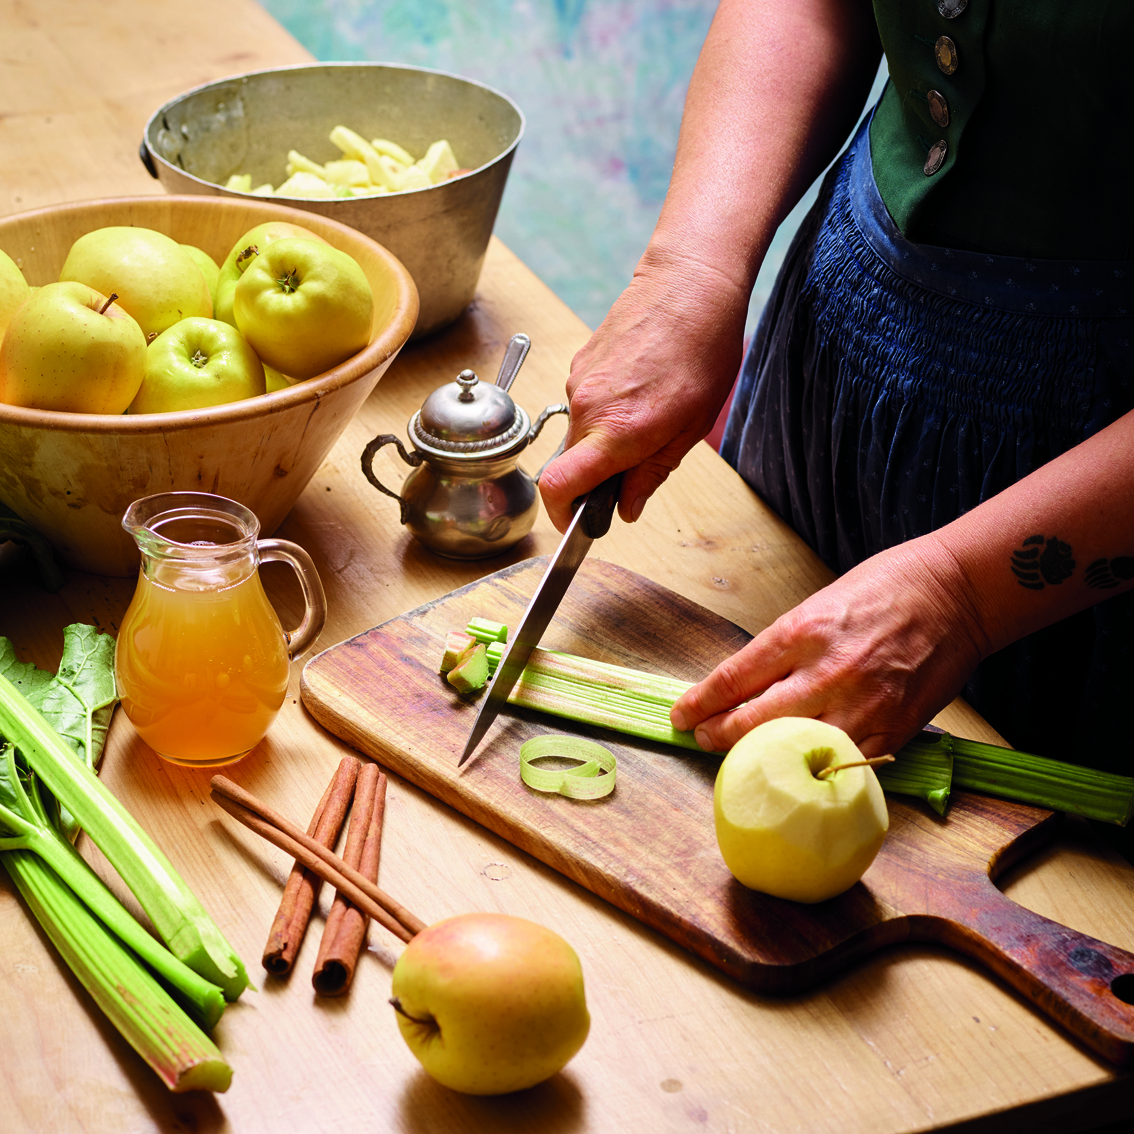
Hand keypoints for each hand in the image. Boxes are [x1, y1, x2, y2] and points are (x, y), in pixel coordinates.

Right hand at [537, 249, 748, 532]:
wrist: (690, 282)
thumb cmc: (702, 350)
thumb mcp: (690, 427)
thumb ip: (652, 472)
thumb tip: (628, 508)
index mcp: (617, 431)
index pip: (558, 485)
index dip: (560, 514)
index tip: (574, 522)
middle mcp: (588, 408)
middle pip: (570, 463)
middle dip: (595, 475)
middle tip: (637, 464)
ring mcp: (579, 383)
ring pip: (579, 432)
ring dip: (604, 438)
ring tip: (649, 412)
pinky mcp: (580, 363)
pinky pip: (584, 403)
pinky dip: (605, 409)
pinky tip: (640, 388)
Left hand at [670, 533, 990, 758]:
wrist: (956, 593)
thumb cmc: (884, 588)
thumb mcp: (817, 606)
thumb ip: (783, 648)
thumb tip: (745, 686)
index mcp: (801, 632)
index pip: (733, 679)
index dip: (700, 703)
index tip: (682, 715)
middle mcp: (826, 672)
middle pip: (753, 721)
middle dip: (718, 734)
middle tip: (704, 738)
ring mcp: (861, 706)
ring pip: (792, 749)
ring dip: (759, 757)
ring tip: (740, 757)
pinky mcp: (891, 730)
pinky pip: (840, 761)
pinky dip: (813, 766)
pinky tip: (797, 767)